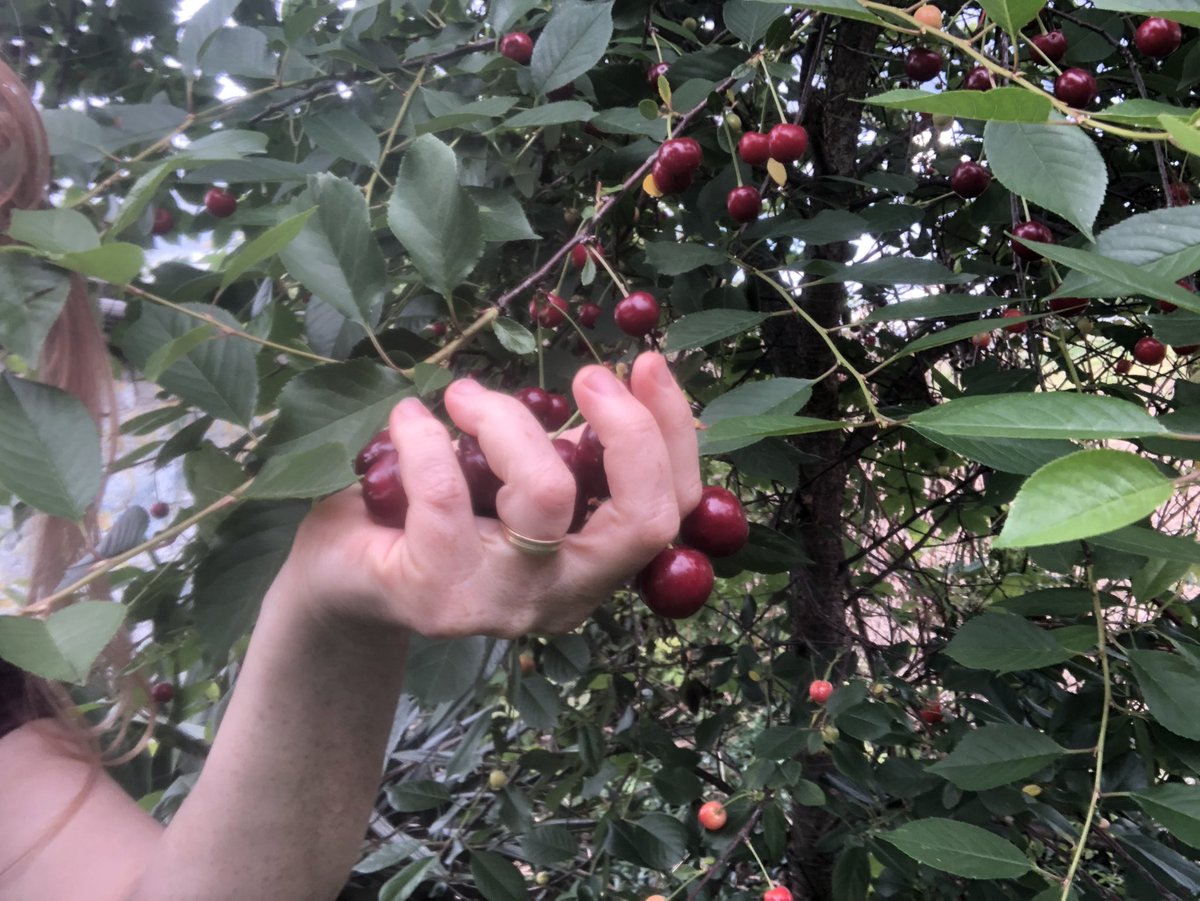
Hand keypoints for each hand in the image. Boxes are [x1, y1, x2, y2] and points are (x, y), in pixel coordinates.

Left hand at [282, 353, 701, 638]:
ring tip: (465, 394)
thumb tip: (601, 381)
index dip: (673, 431)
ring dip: (509, 421)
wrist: (342, 582)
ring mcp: (505, 601)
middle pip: (644, 519)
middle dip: (630, 430)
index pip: (673, 509)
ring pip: (549, 495)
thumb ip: (560, 452)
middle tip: (588, 375)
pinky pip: (447, 497)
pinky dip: (426, 440)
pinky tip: (407, 417)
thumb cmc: (431, 520)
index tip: (645, 365)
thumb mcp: (511, 482)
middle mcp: (565, 593)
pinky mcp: (438, 597)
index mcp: (595, 564)